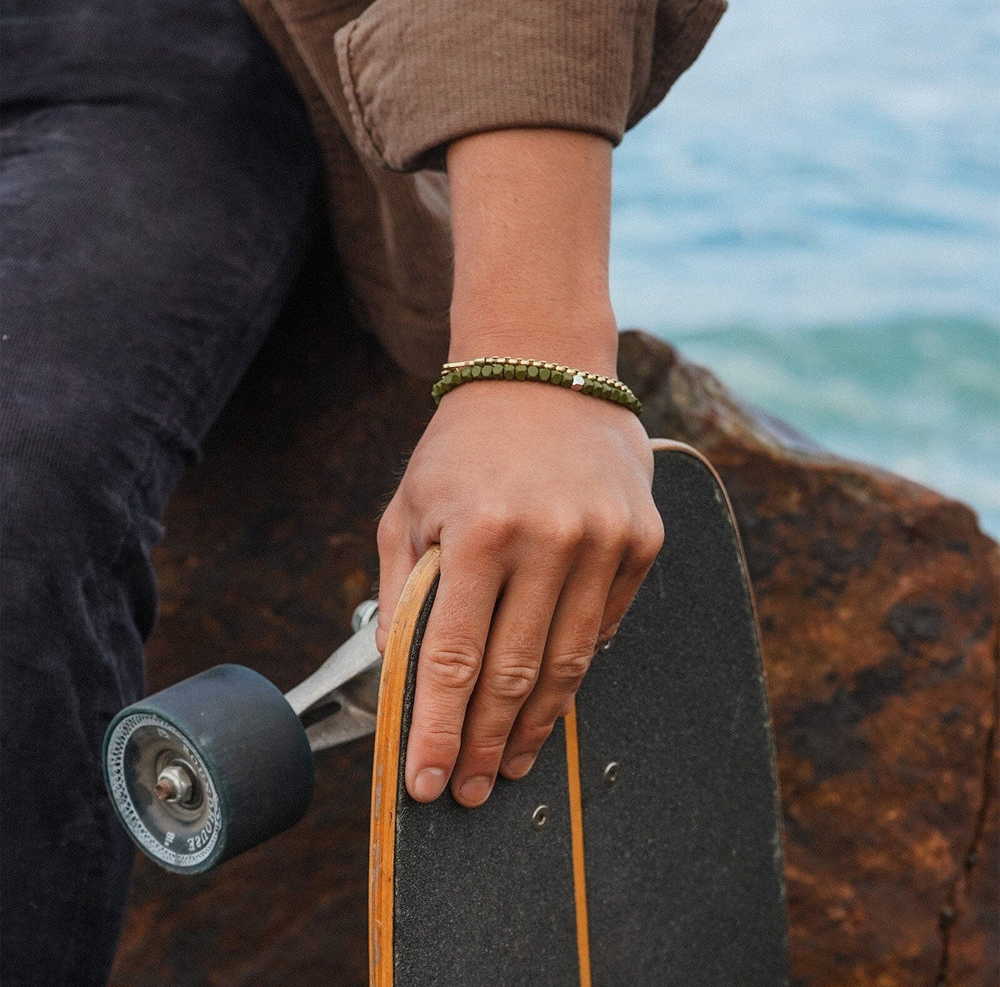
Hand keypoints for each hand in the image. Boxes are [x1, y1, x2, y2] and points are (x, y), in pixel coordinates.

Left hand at [376, 378, 662, 806]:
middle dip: (487, 744)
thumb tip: (399, 671)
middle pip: (514, 674)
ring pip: (569, 663)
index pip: (455, 658)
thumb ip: (400, 589)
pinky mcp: (642, 539)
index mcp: (482, 531)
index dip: (439, 730)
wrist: (545, 373)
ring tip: (512, 763)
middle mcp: (550, 538)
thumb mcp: (409, 505)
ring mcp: (606, 540)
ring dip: (536, 723)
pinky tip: (550, 692)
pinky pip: (606, 624)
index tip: (427, 781)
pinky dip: (575, 664)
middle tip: (470, 790)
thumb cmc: (464, 444)